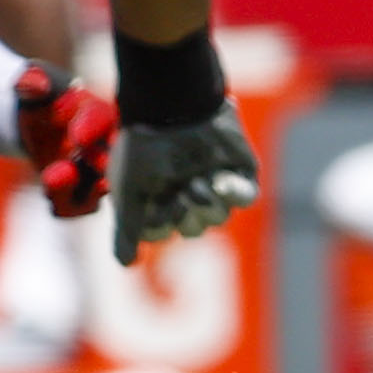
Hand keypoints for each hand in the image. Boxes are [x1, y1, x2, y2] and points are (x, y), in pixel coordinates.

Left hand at [13, 62, 117, 218]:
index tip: (77, 137)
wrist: (40, 124)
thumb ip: (33, 82)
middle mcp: (107, 145)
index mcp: (99, 113)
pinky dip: (66, 206)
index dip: (92, 128)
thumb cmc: (44, 99)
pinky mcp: (83, 192)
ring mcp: (97, 172)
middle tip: (73, 167)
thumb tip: (33, 83)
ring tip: (51, 181)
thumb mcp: (33, 84)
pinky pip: (80, 207)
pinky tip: (52, 198)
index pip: (102, 118)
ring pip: (97, 189)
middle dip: (96, 167)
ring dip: (76, 191)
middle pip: (111, 159)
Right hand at [108, 104, 259, 264]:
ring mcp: (213, 181)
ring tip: (197, 182)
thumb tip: (126, 265)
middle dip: (185, 216)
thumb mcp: (127, 191)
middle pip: (194, 229)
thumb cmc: (143, 148)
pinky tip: (220, 183)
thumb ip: (127, 229)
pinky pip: (245, 197)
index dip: (159, 225)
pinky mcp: (239, 171)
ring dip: (207, 203)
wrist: (174, 107)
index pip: (162, 230)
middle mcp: (185, 190)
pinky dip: (235, 195)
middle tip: (179, 194)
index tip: (153, 208)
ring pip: (219, 216)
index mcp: (156, 195)